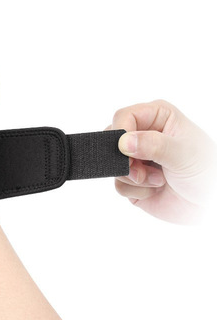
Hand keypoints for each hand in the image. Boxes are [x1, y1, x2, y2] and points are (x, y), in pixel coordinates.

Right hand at [110, 99, 216, 224]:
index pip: (124, 116)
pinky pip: (119, 184)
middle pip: (112, 140)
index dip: (121, 133)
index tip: (126, 151)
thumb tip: (123, 142)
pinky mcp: (132, 180)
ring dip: (134, 177)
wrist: (209, 203)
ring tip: (159, 180)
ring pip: (113, 164)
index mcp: (157, 117)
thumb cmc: (206, 171)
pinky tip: (155, 189)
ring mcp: (136, 158)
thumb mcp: (183, 153)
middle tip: (140, 169)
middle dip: (124, 159)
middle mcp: (143, 135)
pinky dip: (136, 190)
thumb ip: (153, 144)